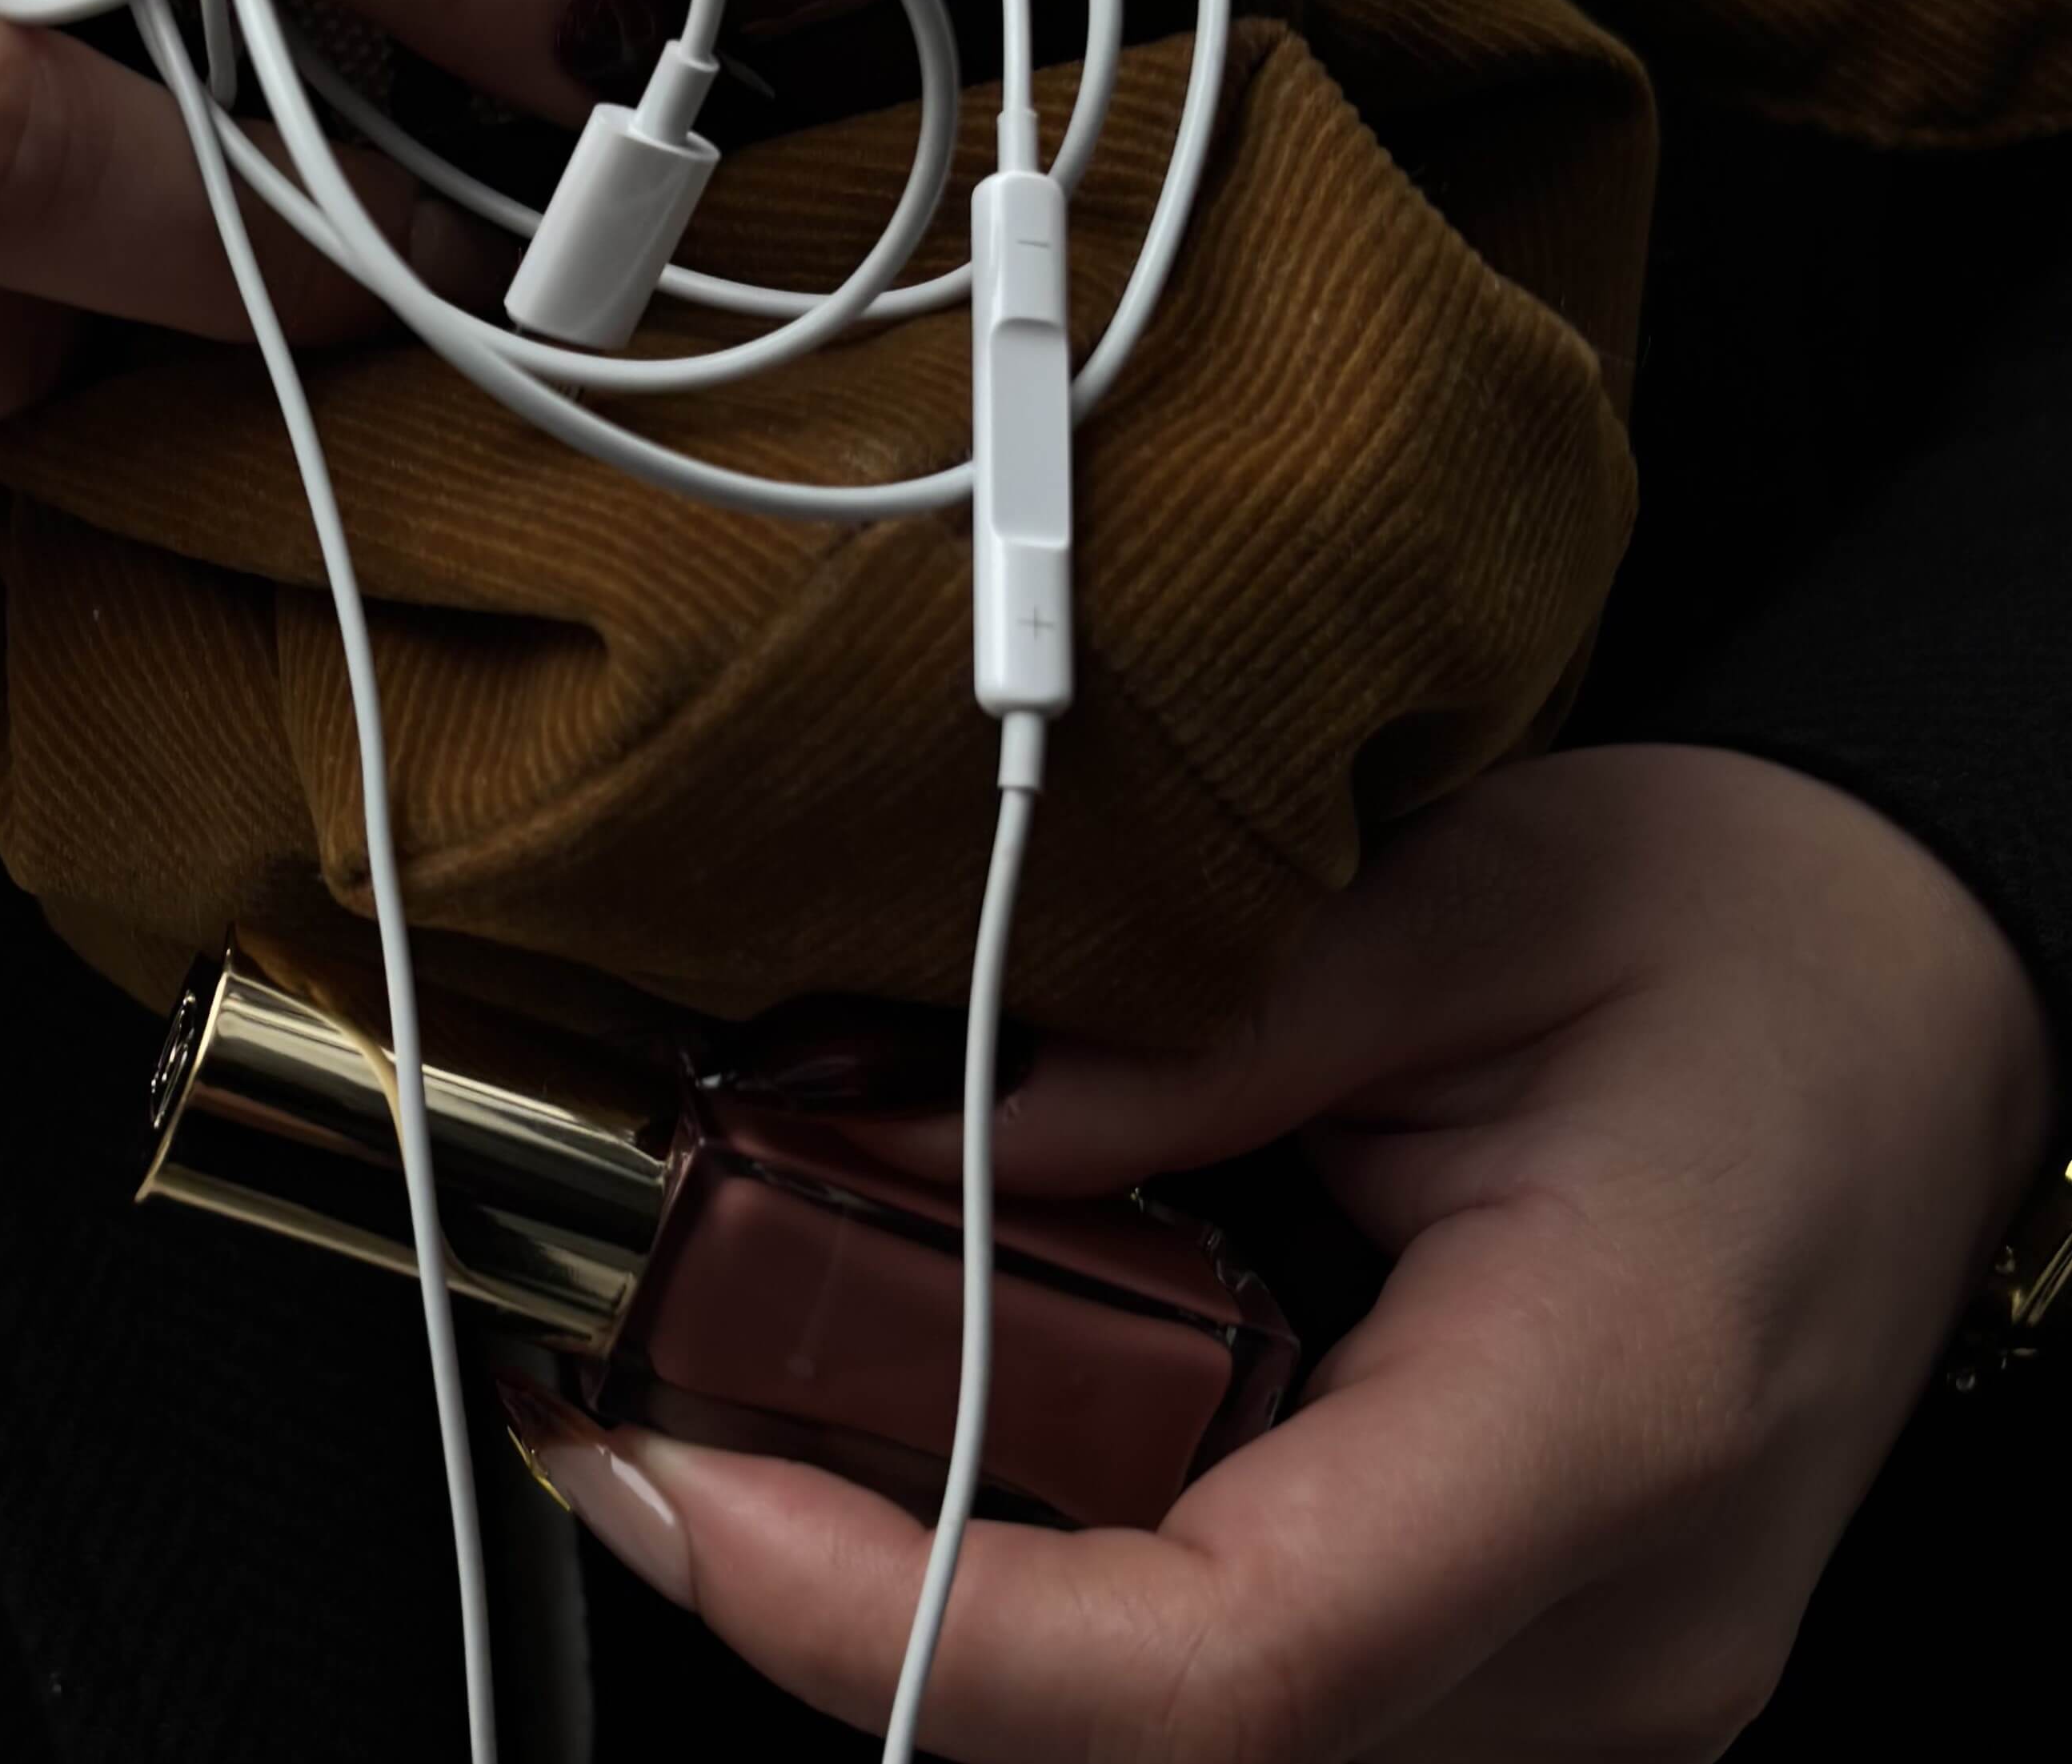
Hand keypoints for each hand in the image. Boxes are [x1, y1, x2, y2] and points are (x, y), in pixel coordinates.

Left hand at [520, 746, 2053, 1758]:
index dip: (910, 1620)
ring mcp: (1583, 1676)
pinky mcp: (1531, 1646)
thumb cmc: (1748, 938)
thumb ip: (1177, 1038)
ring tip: (775, 1407)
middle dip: (869, 1621)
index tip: (694, 1491)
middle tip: (666, 1425)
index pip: (1225, 1665)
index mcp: (1602, 1430)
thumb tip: (914, 1138)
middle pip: (1175, 1754)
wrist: (1927, 994)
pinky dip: (1073, 1596)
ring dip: (956, 1615)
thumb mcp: (1457, 914)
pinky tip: (966, 1435)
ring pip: (1197, 1758)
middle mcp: (1606, 1631)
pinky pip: (1261, 1690)